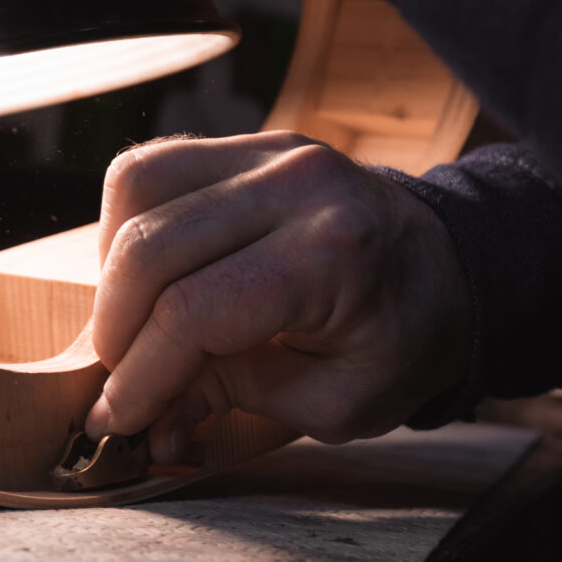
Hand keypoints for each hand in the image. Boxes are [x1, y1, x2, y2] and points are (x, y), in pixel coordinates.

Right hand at [85, 131, 471, 462]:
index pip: (194, 311)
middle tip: (118, 378)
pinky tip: (145, 271)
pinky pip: (156, 164)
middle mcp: (296, 184)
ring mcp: (271, 150)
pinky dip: (130, 221)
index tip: (117, 418)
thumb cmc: (401, 343)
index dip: (140, 373)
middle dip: (115, 327)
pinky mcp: (251, 142)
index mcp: (331, 255)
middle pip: (151, 246)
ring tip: (130, 322)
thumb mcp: (336, 403)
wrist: (449, 269)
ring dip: (113, 266)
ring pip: (138, 185)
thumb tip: (145, 417)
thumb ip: (234, 399)